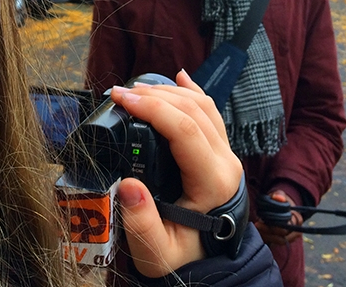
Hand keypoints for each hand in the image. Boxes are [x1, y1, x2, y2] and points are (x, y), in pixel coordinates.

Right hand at [110, 70, 242, 277]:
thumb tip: (128, 185)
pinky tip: (179, 77)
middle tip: (119, 94)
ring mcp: (226, 156)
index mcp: (213, 183)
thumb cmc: (182, 259)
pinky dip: (193, 93)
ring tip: (136, 91)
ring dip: (169, 93)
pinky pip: (211, 115)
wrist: (210, 266)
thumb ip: (142, 223)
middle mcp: (225, 164)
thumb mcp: (157, 252)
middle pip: (194, 111)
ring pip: (203, 107)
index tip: (120, 99)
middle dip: (155, 95)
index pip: (184, 130)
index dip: (152, 107)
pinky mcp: (220, 155)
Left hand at [254, 190, 302, 244]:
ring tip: (257, 226)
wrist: (280, 205)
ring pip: (279, 240)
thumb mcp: (279, 194)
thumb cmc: (279, 200)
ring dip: (267, 235)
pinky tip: (259, 231)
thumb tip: (278, 198)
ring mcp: (290, 237)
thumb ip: (278, 194)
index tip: (262, 219)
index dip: (276, 224)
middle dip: (269, 230)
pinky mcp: (282, 240)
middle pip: (283, 234)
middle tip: (257, 223)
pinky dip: (266, 237)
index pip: (288, 226)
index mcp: (297, 219)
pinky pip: (275, 243)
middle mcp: (296, 230)